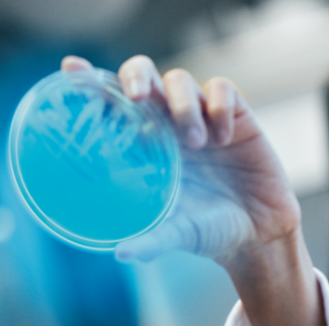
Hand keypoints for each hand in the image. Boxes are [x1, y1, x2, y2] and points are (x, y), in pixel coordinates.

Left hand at [61, 55, 328, 325]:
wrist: (257, 236)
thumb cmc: (208, 232)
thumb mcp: (177, 235)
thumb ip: (150, 241)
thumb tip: (120, 254)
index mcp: (145, 148)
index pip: (112, 105)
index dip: (92, 81)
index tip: (70, 68)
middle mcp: (168, 126)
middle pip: (143, 76)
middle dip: (136, 76)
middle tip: (136, 97)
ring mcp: (201, 117)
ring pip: (180, 80)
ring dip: (182, 105)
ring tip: (194, 143)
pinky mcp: (235, 115)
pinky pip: (223, 90)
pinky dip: (218, 107)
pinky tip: (222, 138)